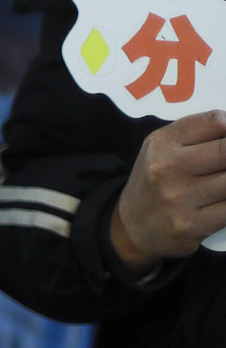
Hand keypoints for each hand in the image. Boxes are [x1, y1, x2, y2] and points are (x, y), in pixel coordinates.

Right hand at [107, 110, 225, 271]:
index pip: (215, 122)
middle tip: (223, 167)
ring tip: (220, 183)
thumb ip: (199, 131)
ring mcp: (178, 198)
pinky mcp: (191, 226)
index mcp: (162, 144)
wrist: (132, 226)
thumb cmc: (156, 181)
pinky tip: (219, 201)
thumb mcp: (164, 147)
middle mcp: (166, 169)